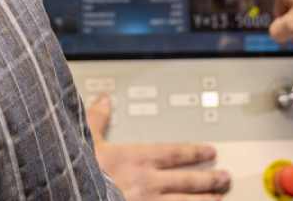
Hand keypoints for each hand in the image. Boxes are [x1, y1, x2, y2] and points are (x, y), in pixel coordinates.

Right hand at [87, 94, 230, 200]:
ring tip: (218, 199)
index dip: (194, 152)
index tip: (209, 152)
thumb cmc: (77, 171)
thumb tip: (103, 101)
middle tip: (224, 177)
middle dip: (208, 178)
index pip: (174, 153)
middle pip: (186, 180)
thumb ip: (96, 120)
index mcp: (135, 160)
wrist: (68, 192)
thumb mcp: (84, 141)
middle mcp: (146, 183)